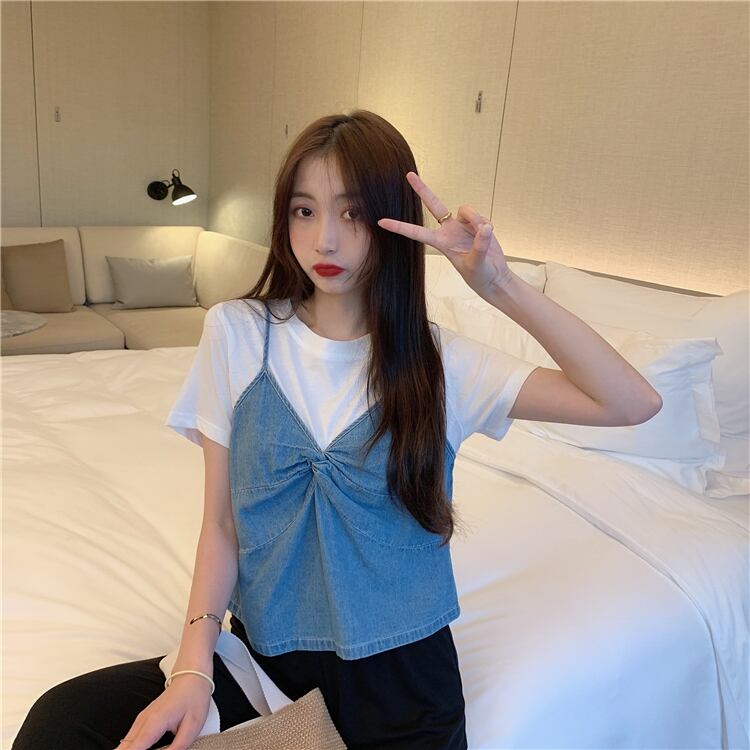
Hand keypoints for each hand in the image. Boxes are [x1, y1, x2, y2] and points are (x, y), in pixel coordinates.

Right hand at [115, 674, 211, 749]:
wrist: (191, 677)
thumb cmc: (193, 698)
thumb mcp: (193, 726)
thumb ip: (178, 747)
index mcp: (155, 722)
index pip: (134, 748)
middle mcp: (143, 720)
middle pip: (124, 748)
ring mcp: (140, 719)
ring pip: (124, 744)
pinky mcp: (142, 721)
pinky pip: (129, 740)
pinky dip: (129, 748)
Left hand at [377, 171, 513, 298]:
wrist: (494, 276)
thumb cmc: (480, 275)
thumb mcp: (476, 264)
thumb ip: (479, 246)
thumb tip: (485, 228)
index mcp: (441, 243)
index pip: (416, 233)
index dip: (399, 227)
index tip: (381, 222)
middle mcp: (449, 230)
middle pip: (434, 205)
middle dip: (422, 189)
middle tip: (409, 174)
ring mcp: (462, 225)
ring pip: (465, 209)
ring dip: (475, 219)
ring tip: (484, 234)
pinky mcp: (476, 223)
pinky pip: (480, 216)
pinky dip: (486, 225)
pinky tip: (489, 235)